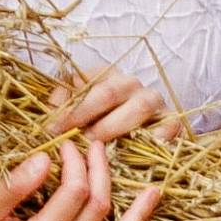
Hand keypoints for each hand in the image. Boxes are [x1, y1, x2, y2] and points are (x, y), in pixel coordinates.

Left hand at [44, 67, 182, 144]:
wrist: (134, 126)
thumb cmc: (96, 119)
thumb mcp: (74, 106)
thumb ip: (60, 106)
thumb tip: (50, 116)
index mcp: (105, 75)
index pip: (86, 85)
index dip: (71, 108)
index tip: (53, 129)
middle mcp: (129, 83)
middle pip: (111, 92)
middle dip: (90, 116)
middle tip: (77, 138)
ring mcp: (152, 100)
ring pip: (139, 106)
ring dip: (117, 126)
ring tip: (100, 145)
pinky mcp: (170, 119)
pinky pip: (169, 124)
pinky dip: (160, 134)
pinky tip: (146, 145)